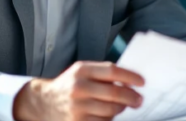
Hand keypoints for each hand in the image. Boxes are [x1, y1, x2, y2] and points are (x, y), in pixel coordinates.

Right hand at [13, 61, 144, 120]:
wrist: (44, 103)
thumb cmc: (68, 85)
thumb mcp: (81, 72)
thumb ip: (103, 74)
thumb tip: (130, 82)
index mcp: (81, 70)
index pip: (112, 71)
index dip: (130, 76)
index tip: (142, 82)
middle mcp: (78, 87)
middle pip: (115, 93)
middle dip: (131, 97)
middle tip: (139, 99)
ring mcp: (77, 106)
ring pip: (111, 110)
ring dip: (121, 109)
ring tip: (122, 106)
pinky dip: (110, 119)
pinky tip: (109, 115)